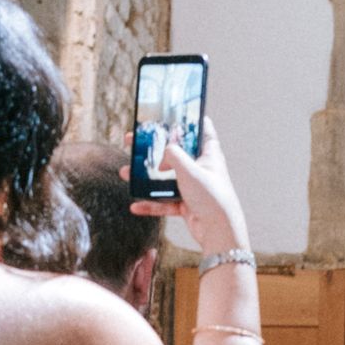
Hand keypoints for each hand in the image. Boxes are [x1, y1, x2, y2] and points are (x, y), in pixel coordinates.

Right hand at [135, 115, 250, 253]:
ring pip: (165, 179)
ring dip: (145, 178)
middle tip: (133, 141)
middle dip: (153, 149)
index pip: (203, 131)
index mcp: (209, 155)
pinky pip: (165, 202)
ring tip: (125, 173)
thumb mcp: (190, 170)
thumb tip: (164, 153)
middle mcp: (201, 169)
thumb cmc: (211, 197)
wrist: (219, 232)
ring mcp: (193, 187)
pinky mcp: (187, 205)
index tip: (176, 113)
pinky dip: (151, 204)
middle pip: (174, 154)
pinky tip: (135, 205)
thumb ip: (174, 155)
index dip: (191, 120)